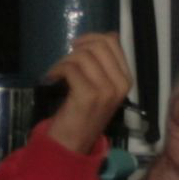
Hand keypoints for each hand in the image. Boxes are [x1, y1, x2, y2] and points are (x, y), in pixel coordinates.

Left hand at [44, 32, 133, 154]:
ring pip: (84, 56)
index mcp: (126, 80)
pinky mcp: (88, 96)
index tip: (76, 48)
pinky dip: (57, 70)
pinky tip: (52, 78)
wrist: (73, 144)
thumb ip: (106, 64)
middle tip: (65, 62)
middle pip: (99, 45)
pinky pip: (71, 69)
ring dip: (64, 61)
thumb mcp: (102, 87)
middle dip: (77, 48)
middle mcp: (120, 85)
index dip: (91, 38)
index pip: (113, 42)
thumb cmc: (84, 114)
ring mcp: (106, 91)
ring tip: (57, 73)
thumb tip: (109, 35)